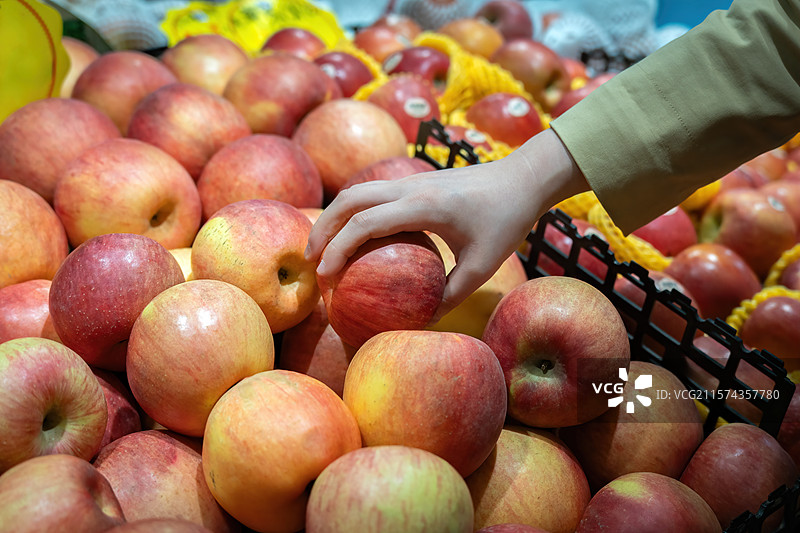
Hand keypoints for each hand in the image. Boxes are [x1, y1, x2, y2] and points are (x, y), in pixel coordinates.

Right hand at [305, 129, 588, 321]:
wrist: (524, 178)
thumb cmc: (506, 221)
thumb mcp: (483, 266)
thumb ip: (450, 294)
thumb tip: (421, 322)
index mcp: (423, 206)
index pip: (365, 223)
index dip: (338, 248)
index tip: (325, 275)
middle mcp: (410, 187)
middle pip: (349, 200)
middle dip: (323, 229)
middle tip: (310, 262)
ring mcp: (411, 180)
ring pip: (357, 191)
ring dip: (334, 217)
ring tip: (322, 248)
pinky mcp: (415, 180)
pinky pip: (374, 193)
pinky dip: (354, 212)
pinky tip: (355, 236)